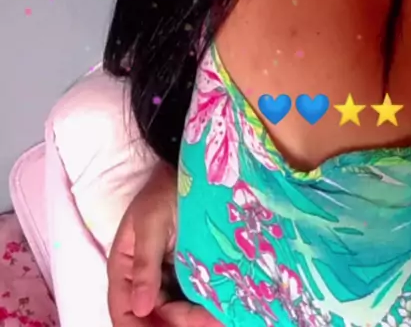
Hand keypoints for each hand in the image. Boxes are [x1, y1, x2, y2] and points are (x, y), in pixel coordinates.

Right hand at [107, 162, 221, 325]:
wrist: (193, 172)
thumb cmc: (164, 191)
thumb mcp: (151, 223)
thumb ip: (145, 264)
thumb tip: (140, 308)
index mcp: (123, 266)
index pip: (122, 309)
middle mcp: (142, 278)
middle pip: (151, 317)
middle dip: (174, 324)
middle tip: (204, 322)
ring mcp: (164, 277)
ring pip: (172, 312)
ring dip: (190, 319)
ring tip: (214, 318)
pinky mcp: (184, 273)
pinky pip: (189, 299)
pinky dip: (200, 308)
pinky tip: (217, 310)